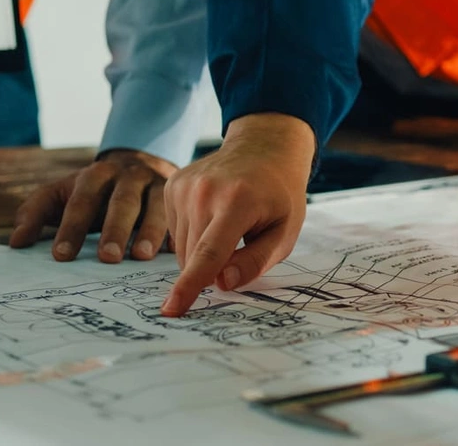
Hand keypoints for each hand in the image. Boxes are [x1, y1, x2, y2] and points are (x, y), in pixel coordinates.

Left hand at [10, 149, 175, 263]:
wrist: (140, 164)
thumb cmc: (95, 191)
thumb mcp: (63, 193)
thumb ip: (36, 212)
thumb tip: (16, 243)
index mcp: (96, 175)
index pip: (82, 199)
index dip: (72, 227)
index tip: (61, 256)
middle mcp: (128, 177)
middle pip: (122, 201)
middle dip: (115, 229)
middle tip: (108, 258)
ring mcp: (156, 185)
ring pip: (155, 205)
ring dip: (150, 230)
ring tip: (142, 257)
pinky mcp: (178, 198)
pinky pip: (181, 215)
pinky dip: (177, 233)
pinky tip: (174, 253)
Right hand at [159, 114, 314, 316]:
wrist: (264, 149)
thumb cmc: (279, 196)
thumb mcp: (285, 233)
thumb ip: (257, 261)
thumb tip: (223, 283)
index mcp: (237, 201)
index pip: (210, 253)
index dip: (190, 286)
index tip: (172, 310)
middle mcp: (204, 191)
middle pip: (194, 257)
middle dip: (213, 269)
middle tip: (241, 245)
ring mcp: (184, 186)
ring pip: (182, 248)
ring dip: (203, 253)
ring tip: (229, 226)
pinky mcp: (172, 185)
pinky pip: (176, 233)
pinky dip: (194, 236)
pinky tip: (213, 217)